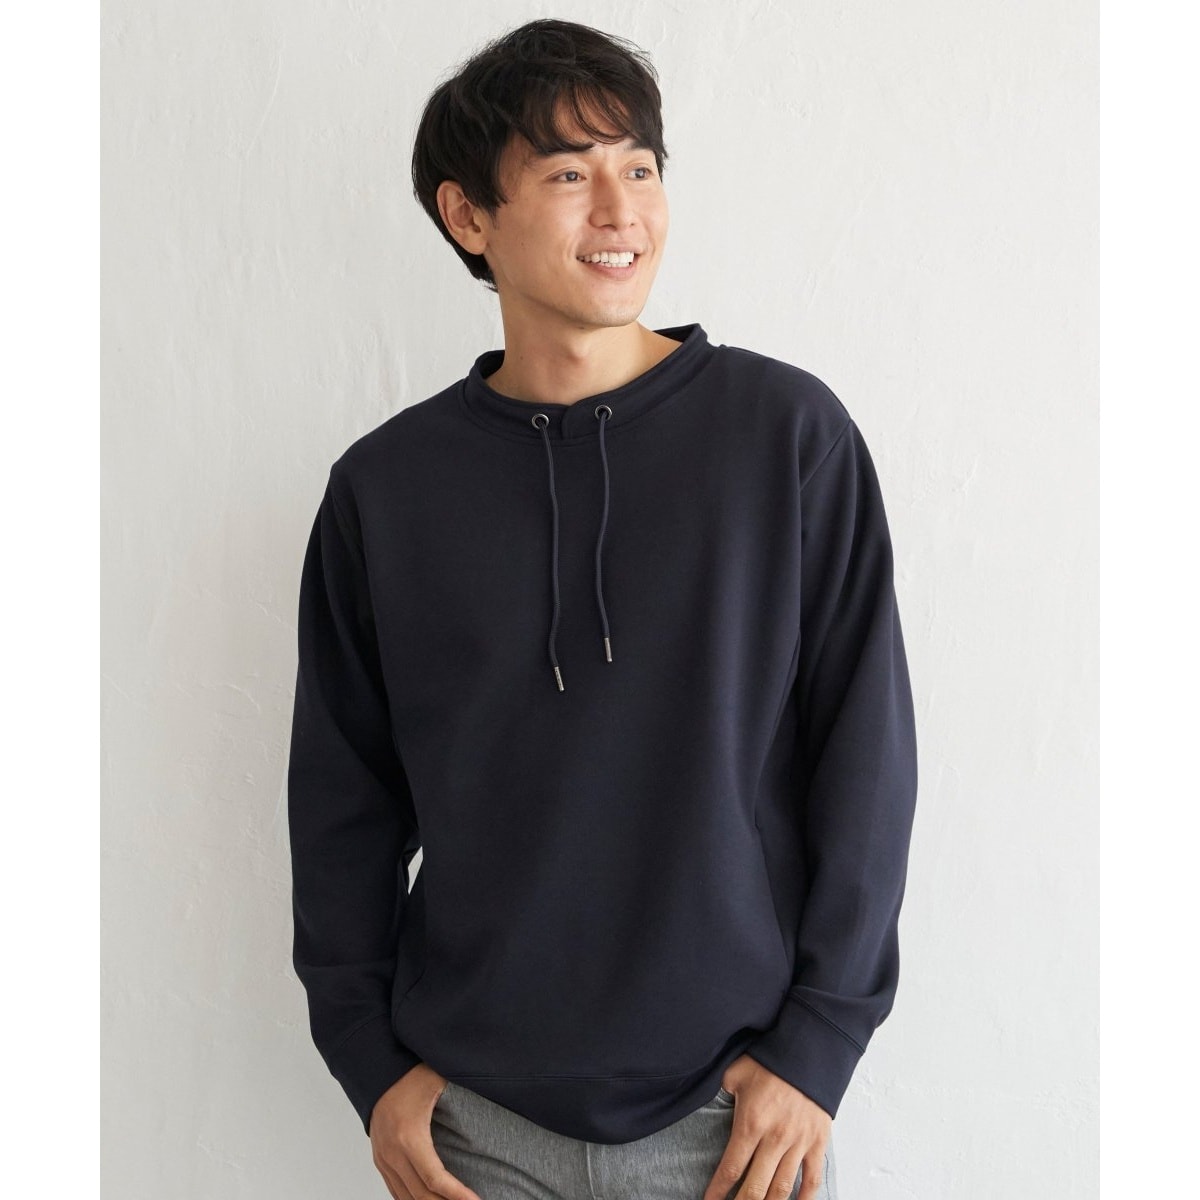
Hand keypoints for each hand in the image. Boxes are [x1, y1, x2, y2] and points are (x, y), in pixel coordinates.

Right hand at [369, 1064, 483, 1199]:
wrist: (378, 1072)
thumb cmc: (410, 1075)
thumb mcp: (439, 1083)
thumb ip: (462, 1095)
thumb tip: (491, 1094)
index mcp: (409, 1136)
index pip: (435, 1179)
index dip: (457, 1195)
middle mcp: (393, 1153)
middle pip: (421, 1195)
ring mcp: (384, 1159)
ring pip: (407, 1198)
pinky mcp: (380, 1160)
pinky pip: (396, 1191)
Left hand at [701, 1057, 831, 1199]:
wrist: (809, 1052)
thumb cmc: (770, 1061)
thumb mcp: (736, 1072)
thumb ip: (721, 1092)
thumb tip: (703, 1098)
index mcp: (751, 1123)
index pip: (731, 1168)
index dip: (718, 1191)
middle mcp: (775, 1139)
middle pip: (755, 1188)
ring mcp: (798, 1143)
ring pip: (781, 1189)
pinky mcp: (818, 1143)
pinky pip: (812, 1180)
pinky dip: (804, 1199)